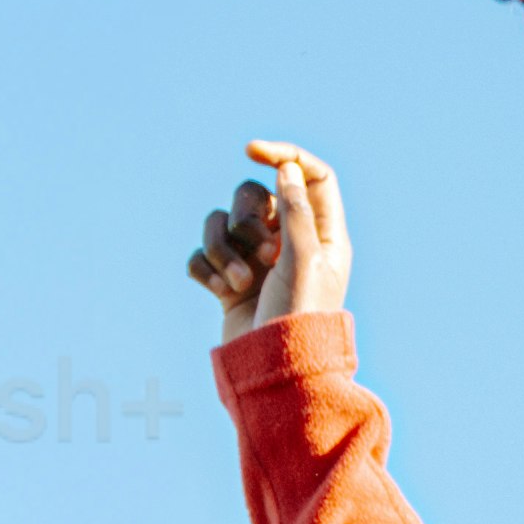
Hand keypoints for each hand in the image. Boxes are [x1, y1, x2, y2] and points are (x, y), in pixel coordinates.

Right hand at [191, 136, 351, 330]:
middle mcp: (290, 242)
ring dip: (224, 249)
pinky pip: (201, 255)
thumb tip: (288, 169)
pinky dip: (206, 270)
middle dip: (248, 218)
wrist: (274, 373)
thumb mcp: (304, 260)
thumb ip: (297, 211)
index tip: (252, 151)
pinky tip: (221, 292)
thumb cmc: (299, 319)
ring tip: (242, 282)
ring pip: (221, 223)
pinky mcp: (227, 282)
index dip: (284, 155)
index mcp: (322, 234)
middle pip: (256, 195)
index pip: (311, 176)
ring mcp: (256, 262)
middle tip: (264, 251)